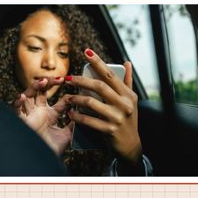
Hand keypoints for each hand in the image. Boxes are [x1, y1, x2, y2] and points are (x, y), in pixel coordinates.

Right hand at [14, 78, 73, 155]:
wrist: (39, 160)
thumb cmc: (50, 150)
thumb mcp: (66, 136)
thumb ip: (73, 125)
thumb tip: (83, 115)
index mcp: (50, 116)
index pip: (60, 102)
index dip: (68, 97)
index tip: (76, 96)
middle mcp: (39, 112)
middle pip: (42, 92)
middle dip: (49, 83)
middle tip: (60, 79)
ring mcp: (30, 114)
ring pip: (29, 94)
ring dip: (35, 87)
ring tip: (43, 81)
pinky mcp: (20, 120)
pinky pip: (16, 108)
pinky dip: (18, 102)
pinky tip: (23, 96)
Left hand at [65, 48, 141, 163]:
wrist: (130, 146)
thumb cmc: (127, 119)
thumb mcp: (130, 101)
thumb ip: (127, 82)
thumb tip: (126, 62)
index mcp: (128, 94)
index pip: (110, 75)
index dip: (98, 62)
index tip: (86, 52)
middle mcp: (124, 104)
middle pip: (99, 87)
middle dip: (81, 81)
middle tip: (68, 79)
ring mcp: (117, 118)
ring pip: (91, 103)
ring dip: (76, 99)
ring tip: (67, 98)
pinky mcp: (109, 130)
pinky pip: (88, 120)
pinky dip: (77, 116)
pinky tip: (70, 113)